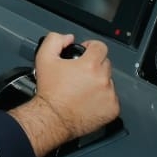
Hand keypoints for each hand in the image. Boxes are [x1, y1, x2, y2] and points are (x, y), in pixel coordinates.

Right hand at [10, 32, 118, 156]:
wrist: (52, 118)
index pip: (100, 47)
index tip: (85, 53)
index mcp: (90, 65)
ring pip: (108, 81)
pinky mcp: (112, 109)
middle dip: (94, 66)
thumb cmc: (50, 92)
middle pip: (105, 63)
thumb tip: (68, 38)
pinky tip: (88, 101)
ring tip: (83, 90)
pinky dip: (102, 99)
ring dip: (98, 82)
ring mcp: (109, 95)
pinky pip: (111, 98)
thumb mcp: (44, 58)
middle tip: (80, 74)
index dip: (91, 47)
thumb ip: (55, 40)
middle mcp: (103, 79)